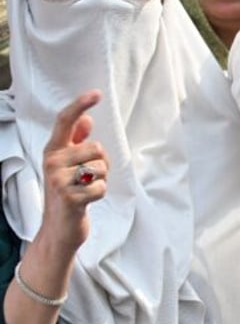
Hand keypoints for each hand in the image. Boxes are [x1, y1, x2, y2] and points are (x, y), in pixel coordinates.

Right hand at [40, 91, 108, 251]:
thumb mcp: (68, 166)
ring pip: (101, 167)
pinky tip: (86, 201)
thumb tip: (86, 119)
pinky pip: (101, 187)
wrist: (58, 230)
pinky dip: (100, 195)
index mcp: (53, 151)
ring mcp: (59, 180)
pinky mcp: (69, 198)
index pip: (65, 121)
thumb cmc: (67, 194)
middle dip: (102, 164)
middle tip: (88, 179)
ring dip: (101, 180)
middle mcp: (52, 162)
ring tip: (85, 190)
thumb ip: (76, 143)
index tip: (96, 93)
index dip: (80, 105)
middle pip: (97, 148)